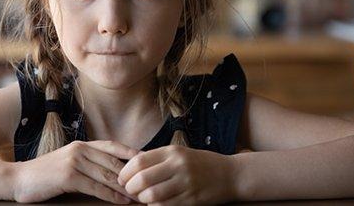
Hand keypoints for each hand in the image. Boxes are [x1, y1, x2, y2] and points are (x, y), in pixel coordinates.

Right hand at [11, 140, 140, 203]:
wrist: (18, 180)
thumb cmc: (44, 175)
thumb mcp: (67, 162)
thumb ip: (86, 162)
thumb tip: (109, 171)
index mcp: (81, 145)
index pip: (113, 146)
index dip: (132, 154)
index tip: (149, 163)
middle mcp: (80, 149)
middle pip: (114, 163)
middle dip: (134, 175)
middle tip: (149, 185)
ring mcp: (74, 162)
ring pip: (108, 176)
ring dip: (127, 188)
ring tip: (141, 196)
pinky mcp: (69, 176)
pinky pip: (96, 187)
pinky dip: (112, 195)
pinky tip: (122, 201)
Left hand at [118, 145, 237, 204]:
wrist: (231, 174)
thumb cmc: (200, 164)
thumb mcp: (179, 154)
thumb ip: (156, 159)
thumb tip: (128, 169)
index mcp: (172, 151)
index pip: (138, 161)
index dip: (125, 173)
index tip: (123, 179)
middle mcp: (179, 165)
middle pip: (141, 179)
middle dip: (131, 188)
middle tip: (131, 191)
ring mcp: (186, 183)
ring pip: (151, 196)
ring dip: (143, 199)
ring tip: (144, 198)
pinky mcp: (192, 199)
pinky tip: (157, 203)